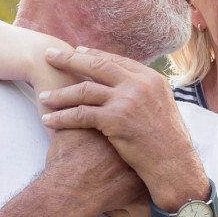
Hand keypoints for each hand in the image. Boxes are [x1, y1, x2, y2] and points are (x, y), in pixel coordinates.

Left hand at [39, 46, 208, 208]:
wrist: (174, 163)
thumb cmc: (169, 143)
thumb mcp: (162, 108)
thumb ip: (145, 94)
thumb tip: (130, 89)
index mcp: (152, 79)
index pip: (116, 60)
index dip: (94, 55)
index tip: (77, 52)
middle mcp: (139, 84)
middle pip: (97, 65)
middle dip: (70, 59)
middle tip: (51, 56)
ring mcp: (127, 100)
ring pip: (84, 89)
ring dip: (60, 93)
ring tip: (43, 97)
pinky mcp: (115, 119)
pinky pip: (81, 114)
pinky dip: (61, 117)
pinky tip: (48, 120)